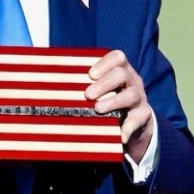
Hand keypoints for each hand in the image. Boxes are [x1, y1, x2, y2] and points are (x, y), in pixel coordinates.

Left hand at [84, 49, 153, 164]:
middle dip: (104, 83)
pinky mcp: (142, 116)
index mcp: (122, 70)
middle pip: (122, 75)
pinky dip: (127, 128)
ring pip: (131, 95)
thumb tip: (50, 81)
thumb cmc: (110, 100)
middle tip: (88, 94)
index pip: (118, 58)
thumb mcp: (102, 89)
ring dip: (114, 101)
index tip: (90, 74)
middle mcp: (132, 82)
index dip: (105, 63)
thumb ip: (84, 84)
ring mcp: (139, 99)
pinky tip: (119, 135)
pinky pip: (136, 121)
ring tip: (98, 109)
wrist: (134, 121)